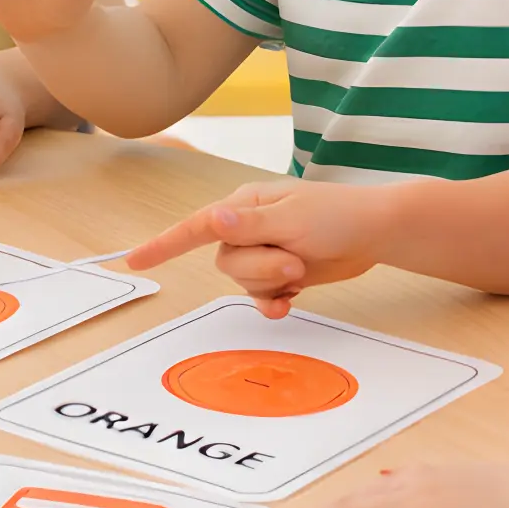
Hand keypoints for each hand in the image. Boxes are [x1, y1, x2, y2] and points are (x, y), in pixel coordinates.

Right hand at [126, 177, 389, 313]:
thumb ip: (251, 225)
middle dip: (260, 269)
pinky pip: (261, 296)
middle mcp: (247, 228)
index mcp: (243, 206)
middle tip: (295, 261)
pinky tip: (292, 299)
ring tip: (303, 267)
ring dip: (273, 282)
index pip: (194, 227)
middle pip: (226, 263)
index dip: (163, 244)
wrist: (376, 233)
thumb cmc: (337, 215)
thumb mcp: (293, 219)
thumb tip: (212, 219)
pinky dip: (275, 301)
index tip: (132, 260)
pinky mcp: (281, 271)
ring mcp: (263, 250)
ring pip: (244, 282)